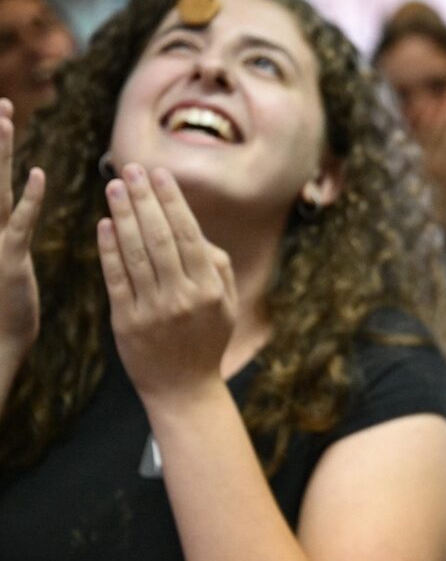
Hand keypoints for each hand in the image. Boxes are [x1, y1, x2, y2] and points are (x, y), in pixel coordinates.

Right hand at [0, 98, 45, 359]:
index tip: (1, 118)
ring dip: (1, 155)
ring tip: (6, 120)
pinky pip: (20, 223)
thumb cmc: (5, 309)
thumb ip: (10, 233)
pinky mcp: (8, 260)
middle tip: (2, 104)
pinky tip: (38, 174)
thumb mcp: (7, 263)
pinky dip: (29, 198)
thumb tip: (16, 213)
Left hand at [97, 163, 236, 401]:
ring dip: (123, 216)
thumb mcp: (227, 306)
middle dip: (144, 199)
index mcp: (210, 290)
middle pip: (159, 238)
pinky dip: (108, 250)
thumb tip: (196, 231)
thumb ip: (217, 267)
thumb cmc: (206, 341)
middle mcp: (183, 297)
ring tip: (113, 188)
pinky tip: (104, 225)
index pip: (188, 235)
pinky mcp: (126, 323)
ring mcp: (153, 310)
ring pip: (135, 253)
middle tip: (130, 170)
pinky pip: (116, 279)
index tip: (159, 174)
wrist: (183, 390)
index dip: (172, 202)